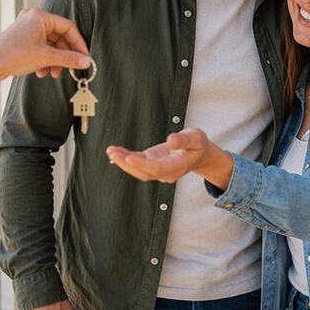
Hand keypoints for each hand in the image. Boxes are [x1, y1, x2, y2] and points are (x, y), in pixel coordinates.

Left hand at [0, 7, 90, 79]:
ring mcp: (27, 28)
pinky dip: (44, 59)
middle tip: (70, 68)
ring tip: (53, 73)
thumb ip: (68, 59)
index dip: (78, 44)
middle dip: (64, 55)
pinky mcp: (22, 38)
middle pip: (59, 36)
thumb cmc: (13, 55)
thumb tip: (86, 61)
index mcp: (40, 16)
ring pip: (50, 44)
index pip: (68, 28)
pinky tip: (42, 71)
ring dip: (54, 60)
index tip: (84, 57)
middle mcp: (34, 18)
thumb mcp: (46, 57)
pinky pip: (41, 47)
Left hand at [107, 129, 232, 188]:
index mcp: (178, 165)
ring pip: (138, 170)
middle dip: (127, 164)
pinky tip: (115, 152)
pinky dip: (125, 158)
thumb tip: (171, 140)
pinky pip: (137, 163)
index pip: (158, 168)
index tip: (128, 157)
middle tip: (113, 153)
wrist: (198, 154)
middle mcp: (166, 172)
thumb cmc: (197, 144)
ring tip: (111, 151)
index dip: (142, 164)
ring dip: (123, 162)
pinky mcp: (152, 163)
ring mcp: (158, 170)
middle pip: (144, 173)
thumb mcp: (196, 137)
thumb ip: (184, 139)